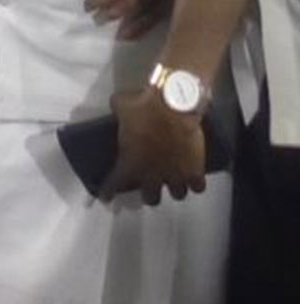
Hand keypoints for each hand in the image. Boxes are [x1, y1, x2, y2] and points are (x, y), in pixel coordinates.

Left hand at [99, 88, 206, 205]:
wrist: (174, 105)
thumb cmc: (144, 106)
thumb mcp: (121, 105)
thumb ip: (118, 112)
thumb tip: (118, 106)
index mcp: (130, 163)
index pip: (114, 185)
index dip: (108, 192)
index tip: (106, 197)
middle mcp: (152, 175)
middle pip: (151, 197)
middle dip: (150, 192)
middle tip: (149, 185)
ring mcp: (175, 175)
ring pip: (177, 194)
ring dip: (175, 188)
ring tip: (175, 180)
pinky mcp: (195, 171)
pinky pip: (198, 187)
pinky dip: (196, 184)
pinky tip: (195, 179)